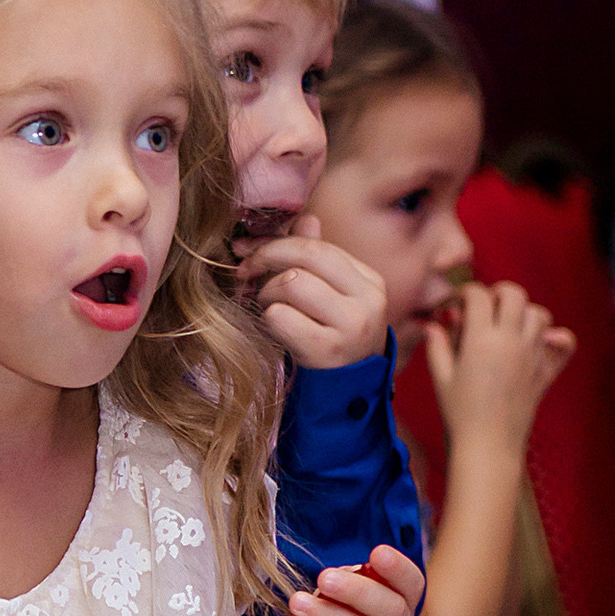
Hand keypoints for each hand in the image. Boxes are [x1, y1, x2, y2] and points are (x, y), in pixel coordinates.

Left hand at [238, 218, 389, 370]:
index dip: (276, 244)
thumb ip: (317, 261)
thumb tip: (305, 219)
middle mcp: (368, 300)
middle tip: (244, 274)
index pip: (316, 246)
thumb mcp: (331, 299)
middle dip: (266, 260)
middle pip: (304, 257)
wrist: (345, 396)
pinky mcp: (329, 351)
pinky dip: (269, 321)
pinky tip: (276, 332)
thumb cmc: (331, 340)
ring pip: (292, 284)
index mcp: (369, 281)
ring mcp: (351, 326)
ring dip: (267, 295)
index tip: (248, 252)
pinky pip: (280, 317)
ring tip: (269, 310)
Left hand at [273, 546, 424, 615]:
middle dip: (358, 590)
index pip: (412, 587)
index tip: (377, 551)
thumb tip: (341, 571)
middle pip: (393, 611)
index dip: (400, 569)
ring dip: (329, 615)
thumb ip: (338, 588)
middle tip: (323, 576)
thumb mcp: (329, 608)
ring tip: (297, 602)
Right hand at [424, 280, 573, 455]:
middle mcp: (511, 341)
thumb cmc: (460, 413)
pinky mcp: (545, 372)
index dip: (466, 293)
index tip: (459, 304)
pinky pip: (565, 345)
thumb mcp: (442, 377)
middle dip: (499, 292)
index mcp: (481, 339)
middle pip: (514, 294)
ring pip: (539, 314)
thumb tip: (434, 327)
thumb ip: (437, 346)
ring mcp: (532, 355)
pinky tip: (544, 341)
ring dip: (524, 313)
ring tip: (510, 326)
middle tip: (488, 306)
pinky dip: (559, 338)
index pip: (478, 295)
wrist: (488, 445)